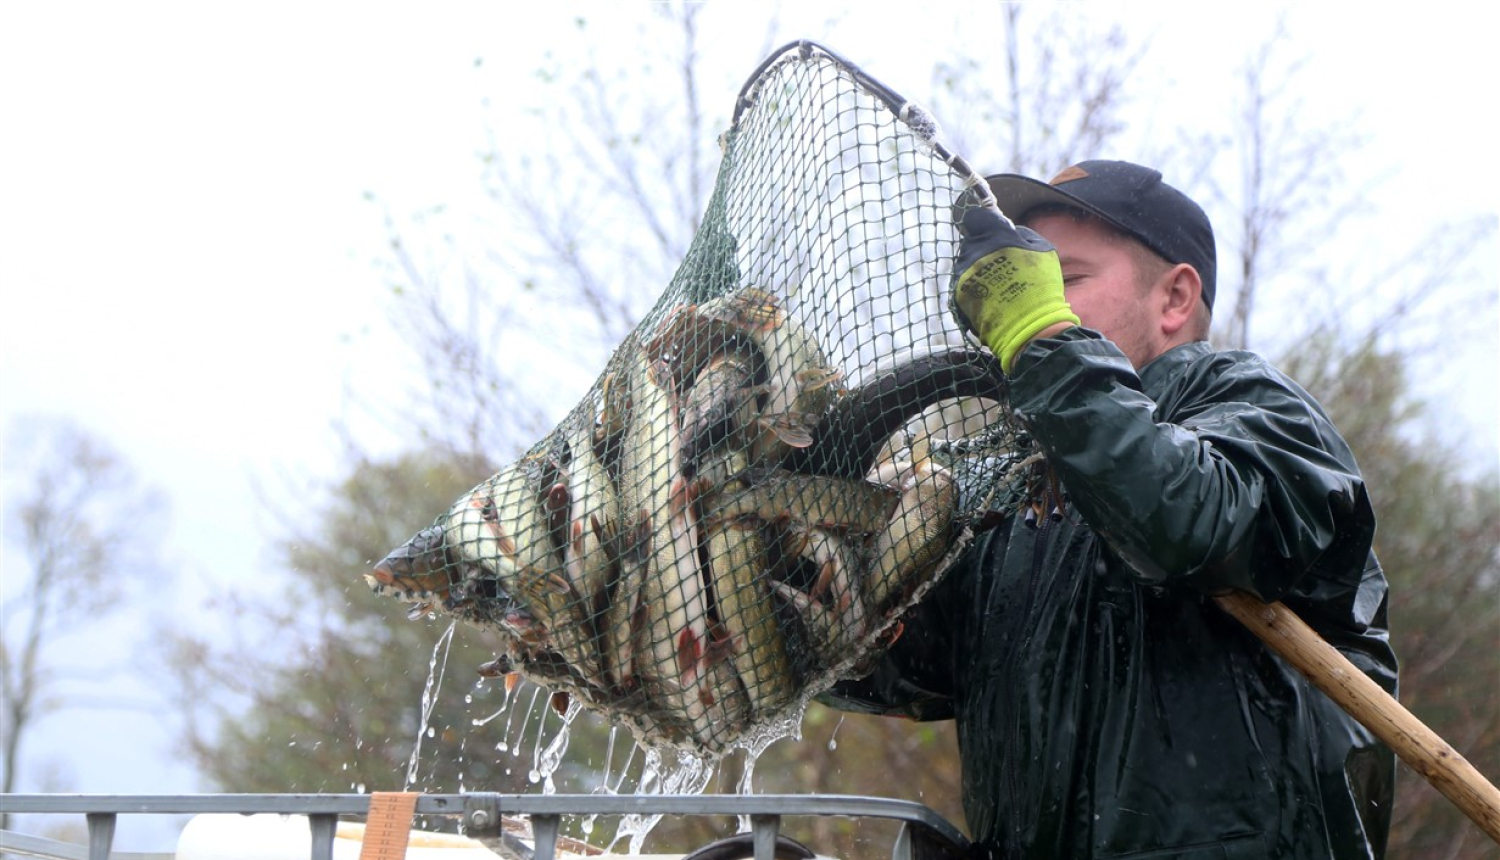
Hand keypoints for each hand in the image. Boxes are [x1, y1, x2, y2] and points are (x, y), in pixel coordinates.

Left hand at [950, 206, 1079, 372]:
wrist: (1029, 325)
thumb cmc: (1041, 287)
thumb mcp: (1044, 250)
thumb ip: (1023, 234)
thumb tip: (1010, 228)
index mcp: (996, 237)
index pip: (975, 217)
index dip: (983, 223)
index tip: (990, 231)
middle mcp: (975, 252)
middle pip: (971, 242)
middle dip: (982, 249)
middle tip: (999, 264)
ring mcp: (964, 274)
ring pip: (965, 263)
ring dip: (976, 269)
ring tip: (996, 286)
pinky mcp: (957, 294)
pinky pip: (962, 283)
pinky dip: (972, 288)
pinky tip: (988, 298)